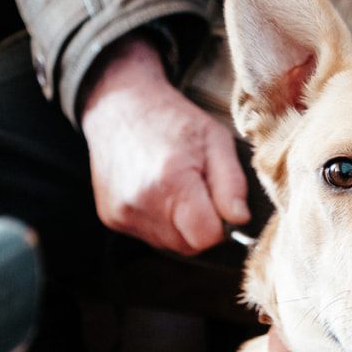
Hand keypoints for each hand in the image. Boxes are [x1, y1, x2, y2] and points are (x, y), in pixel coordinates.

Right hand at [80, 33, 248, 254]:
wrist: (119, 105)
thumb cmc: (173, 120)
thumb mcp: (216, 139)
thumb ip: (232, 183)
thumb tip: (240, 220)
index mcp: (172, 182)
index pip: (207, 236)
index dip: (220, 224)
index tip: (218, 200)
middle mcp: (142, 203)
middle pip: (190, 245)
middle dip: (201, 225)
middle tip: (198, 190)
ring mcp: (122, 213)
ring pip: (170, 244)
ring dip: (181, 225)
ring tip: (176, 188)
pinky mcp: (111, 218)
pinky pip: (149, 236)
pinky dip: (160, 221)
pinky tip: (157, 192)